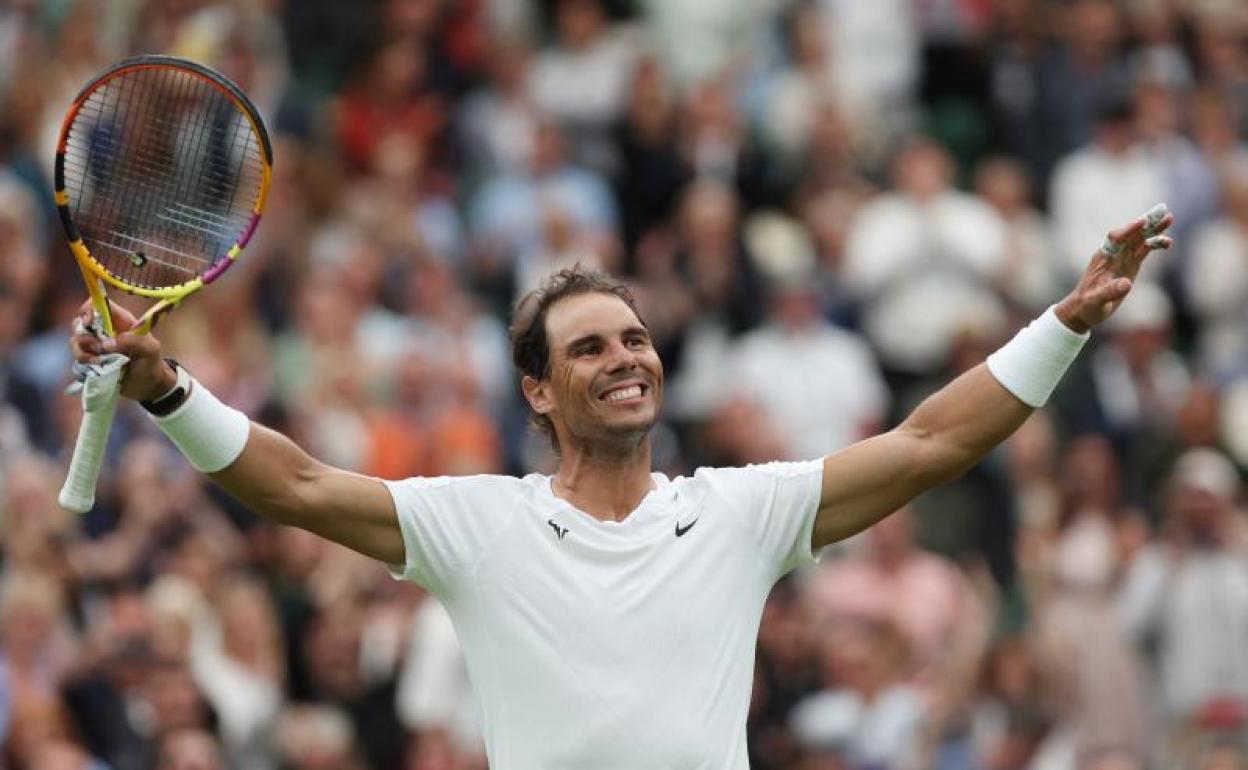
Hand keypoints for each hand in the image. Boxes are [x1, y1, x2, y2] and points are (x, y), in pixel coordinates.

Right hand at [69, 300, 175, 401]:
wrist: (148, 387)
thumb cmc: (151, 363)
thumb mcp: (150, 350)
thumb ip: (133, 341)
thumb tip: (106, 344)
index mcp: (119, 321)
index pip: (97, 304)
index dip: (88, 310)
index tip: (88, 323)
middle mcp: (104, 331)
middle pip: (79, 323)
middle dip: (83, 337)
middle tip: (98, 349)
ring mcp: (95, 346)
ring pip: (75, 343)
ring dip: (83, 354)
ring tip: (99, 363)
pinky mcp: (90, 361)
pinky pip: (76, 361)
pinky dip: (82, 366)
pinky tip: (96, 372)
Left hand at [1054, 204, 1174, 332]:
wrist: (1083, 309)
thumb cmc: (1087, 305)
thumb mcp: (1096, 301)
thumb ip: (1110, 292)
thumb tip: (1127, 285)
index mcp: (1103, 259)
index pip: (1115, 239)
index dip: (1128, 230)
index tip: (1142, 222)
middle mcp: (1113, 254)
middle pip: (1131, 234)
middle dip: (1146, 223)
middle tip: (1163, 211)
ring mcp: (1122, 258)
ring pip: (1139, 239)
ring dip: (1153, 229)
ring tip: (1169, 218)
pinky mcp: (1130, 265)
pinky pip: (1143, 250)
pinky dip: (1154, 244)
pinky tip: (1167, 241)